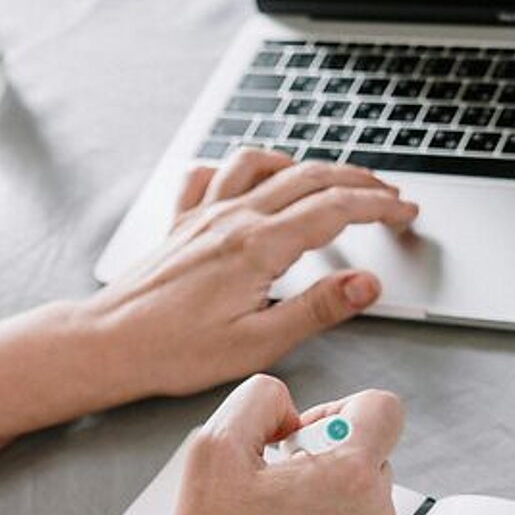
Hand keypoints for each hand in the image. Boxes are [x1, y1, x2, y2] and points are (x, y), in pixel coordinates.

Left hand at [87, 149, 418, 398]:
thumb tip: (366, 283)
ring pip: (263, 165)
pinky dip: (238, 167)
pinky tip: (247, 179)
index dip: (380, 206)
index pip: (336, 209)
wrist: (109, 344)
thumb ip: (316, 309)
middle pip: (309, 177)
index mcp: (257, 247)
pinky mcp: (179, 225)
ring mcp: (202, 216)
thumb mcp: (257, 344)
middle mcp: (231, 219)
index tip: (406, 213)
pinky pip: (210, 175)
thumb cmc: (173, 351)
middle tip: (389, 196)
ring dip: (303, 164)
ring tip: (329, 179)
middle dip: (358, 182)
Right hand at [153, 374, 403, 514]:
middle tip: (273, 488)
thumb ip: (258, 401)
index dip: (337, 410)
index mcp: (347, 474)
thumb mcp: (212, 449)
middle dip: (324, 460)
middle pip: (369, 456)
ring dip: (327, 503)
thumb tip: (288, 408)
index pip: (382, 408)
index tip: (301, 437)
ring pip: (365, 503)